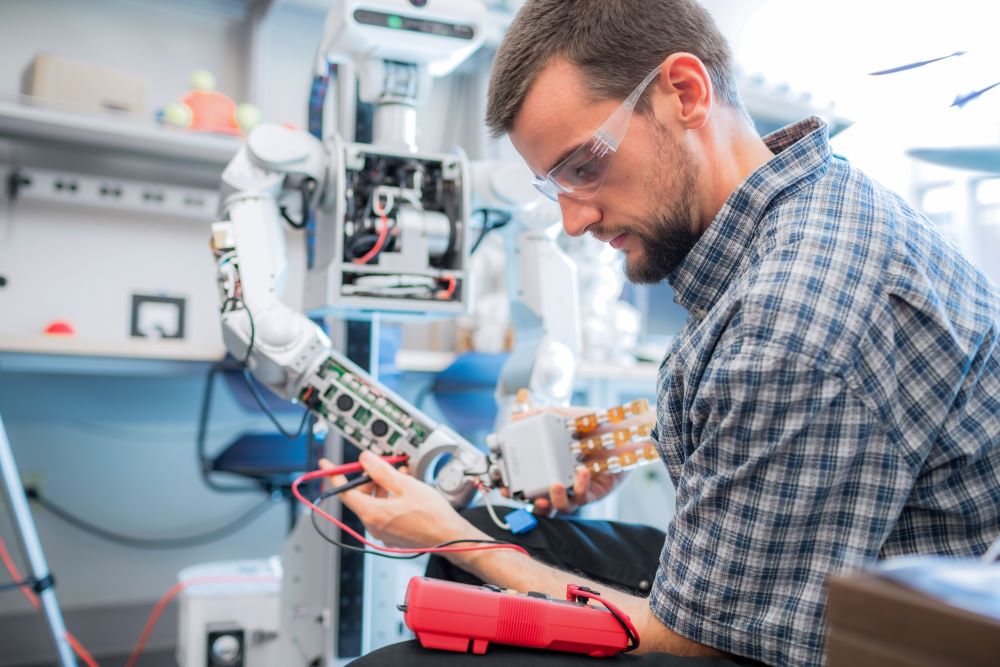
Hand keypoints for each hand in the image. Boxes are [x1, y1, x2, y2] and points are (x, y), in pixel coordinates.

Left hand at [320, 451, 481, 548]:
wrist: (451, 537)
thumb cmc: (433, 515)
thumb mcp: (405, 484)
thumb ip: (381, 471)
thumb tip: (364, 460)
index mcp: (373, 514)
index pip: (345, 492)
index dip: (334, 476)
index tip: (326, 465)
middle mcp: (373, 525)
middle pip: (360, 496)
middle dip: (369, 479)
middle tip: (382, 466)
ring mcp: (382, 532)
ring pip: (373, 503)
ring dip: (382, 487)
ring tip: (400, 476)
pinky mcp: (392, 535)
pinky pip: (383, 512)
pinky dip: (389, 499)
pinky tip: (404, 491)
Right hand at [510, 404, 654, 515]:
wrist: (622, 428)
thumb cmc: (592, 423)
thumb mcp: (563, 415)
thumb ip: (539, 415)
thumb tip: (514, 419)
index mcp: (549, 466)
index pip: (526, 483)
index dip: (514, 489)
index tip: (506, 487)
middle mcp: (560, 480)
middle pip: (541, 503)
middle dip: (533, 504)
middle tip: (529, 497)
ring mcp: (576, 489)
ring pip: (561, 507)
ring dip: (555, 500)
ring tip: (555, 486)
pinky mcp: (594, 493)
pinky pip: (584, 497)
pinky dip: (580, 486)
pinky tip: (581, 471)